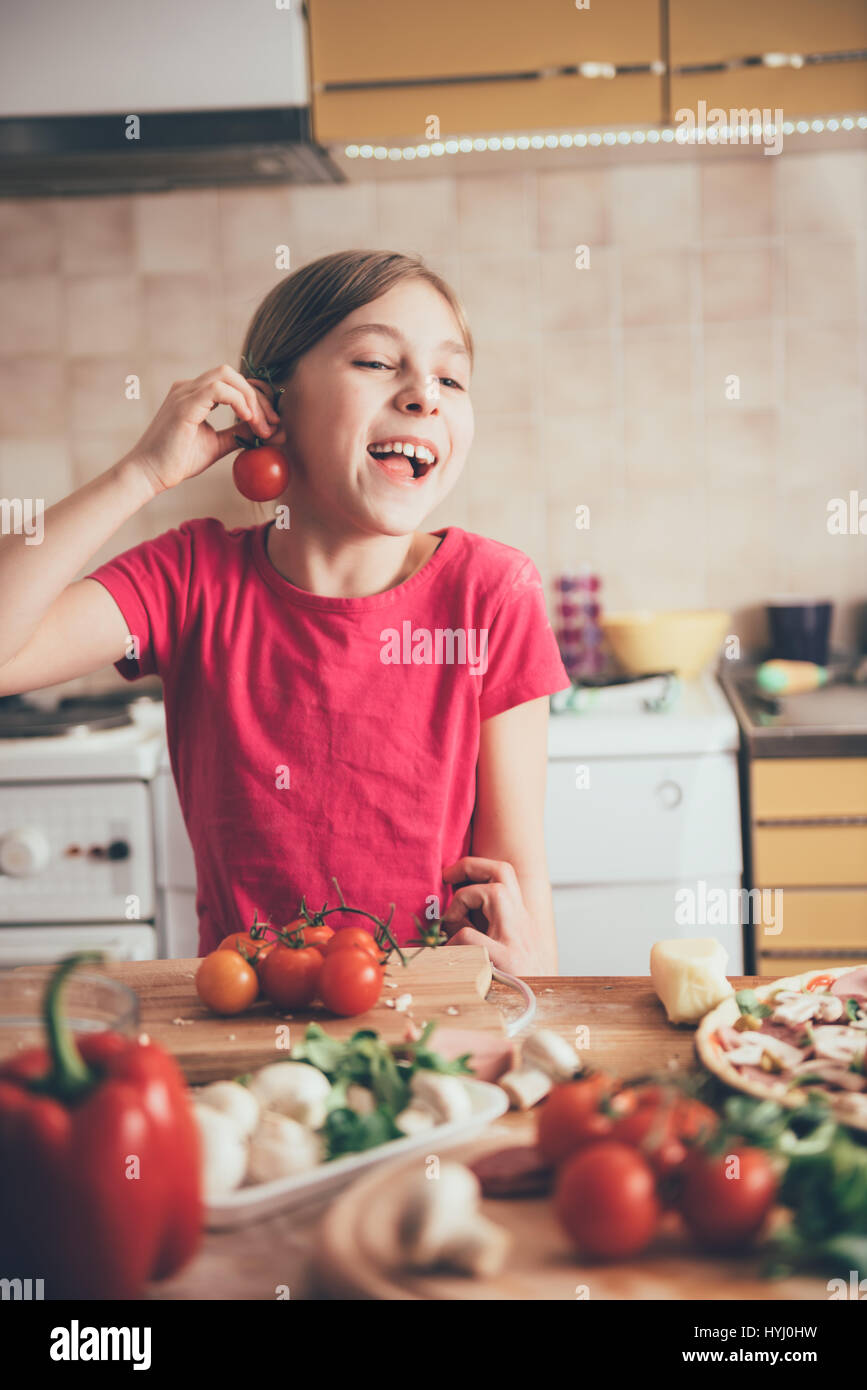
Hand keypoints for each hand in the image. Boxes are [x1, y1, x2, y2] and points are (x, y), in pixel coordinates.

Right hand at [122, 364, 282, 496]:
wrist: (149, 474)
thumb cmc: (177, 460)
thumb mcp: (217, 444)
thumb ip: (238, 433)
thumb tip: (266, 429)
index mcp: (195, 394)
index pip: (233, 383)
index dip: (257, 398)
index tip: (272, 423)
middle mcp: (188, 388)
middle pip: (233, 375)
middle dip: (259, 397)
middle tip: (273, 424)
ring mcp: (184, 393)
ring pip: (227, 376)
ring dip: (251, 399)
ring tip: (261, 425)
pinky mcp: (184, 404)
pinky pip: (218, 389)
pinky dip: (239, 401)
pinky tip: (247, 420)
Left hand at [439, 856, 546, 975]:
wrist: (538, 1013)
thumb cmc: (512, 984)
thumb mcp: (502, 949)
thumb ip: (485, 929)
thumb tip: (449, 915)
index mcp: (520, 920)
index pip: (505, 876)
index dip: (477, 866)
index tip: (451, 874)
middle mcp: (522, 924)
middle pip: (503, 872)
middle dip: (470, 866)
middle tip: (446, 877)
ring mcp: (516, 941)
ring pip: (493, 894)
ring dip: (463, 903)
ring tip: (452, 928)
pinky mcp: (506, 961)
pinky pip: (469, 936)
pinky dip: (452, 942)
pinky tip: (451, 958)